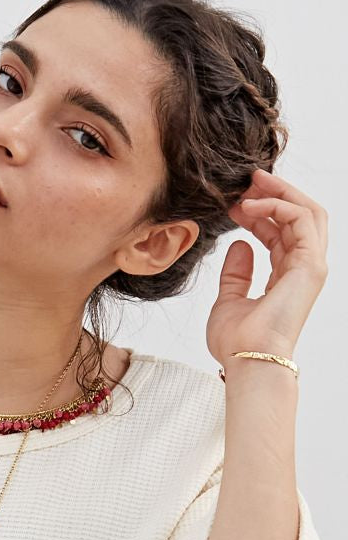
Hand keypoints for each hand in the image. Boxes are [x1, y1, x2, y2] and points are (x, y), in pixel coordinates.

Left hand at [206, 168, 328, 366]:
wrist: (247, 360)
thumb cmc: (238, 341)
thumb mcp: (229, 300)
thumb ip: (236, 274)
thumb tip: (238, 246)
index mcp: (286, 276)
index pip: (281, 232)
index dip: (259, 212)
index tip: (233, 203)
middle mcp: (303, 268)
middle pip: (300, 216)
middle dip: (276, 194)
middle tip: (248, 180)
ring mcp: (310, 266)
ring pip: (308, 212)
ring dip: (279, 193)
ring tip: (251, 183)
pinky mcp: (310, 265)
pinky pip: (301, 220)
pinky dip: (277, 206)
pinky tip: (249, 207)